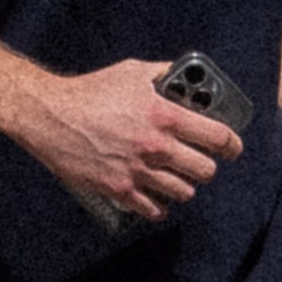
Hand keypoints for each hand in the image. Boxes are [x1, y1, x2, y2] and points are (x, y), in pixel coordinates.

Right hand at [21, 59, 243, 224]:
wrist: (50, 115)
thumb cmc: (89, 92)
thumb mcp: (132, 72)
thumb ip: (163, 75)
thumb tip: (184, 77)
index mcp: (164, 115)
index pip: (217, 137)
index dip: (231, 145)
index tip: (232, 148)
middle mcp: (156, 146)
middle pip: (205, 170)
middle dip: (206, 166)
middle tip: (200, 162)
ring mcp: (138, 171)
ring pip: (183, 192)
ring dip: (184, 186)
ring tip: (177, 179)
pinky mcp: (119, 188)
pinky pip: (153, 209)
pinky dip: (159, 207)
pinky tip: (157, 200)